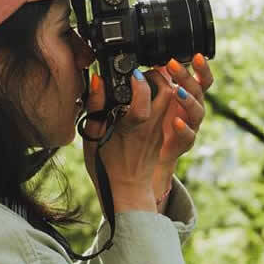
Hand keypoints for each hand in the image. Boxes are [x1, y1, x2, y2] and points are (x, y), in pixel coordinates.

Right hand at [81, 67, 184, 214]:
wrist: (127, 190)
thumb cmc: (106, 166)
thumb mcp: (92, 137)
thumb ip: (95, 108)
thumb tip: (97, 81)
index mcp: (131, 128)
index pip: (143, 100)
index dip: (140, 82)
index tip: (131, 72)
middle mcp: (149, 128)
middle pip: (166, 93)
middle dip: (157, 76)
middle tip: (141, 72)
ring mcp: (158, 132)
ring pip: (170, 100)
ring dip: (160, 86)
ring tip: (143, 82)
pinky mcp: (162, 135)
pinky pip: (166, 111)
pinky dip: (159, 99)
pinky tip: (145, 98)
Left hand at [152, 54, 210, 204]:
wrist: (138, 164)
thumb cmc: (144, 128)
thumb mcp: (144, 101)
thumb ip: (153, 83)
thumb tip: (155, 62)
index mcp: (183, 96)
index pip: (199, 79)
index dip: (202, 68)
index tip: (195, 56)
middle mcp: (188, 110)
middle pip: (198, 90)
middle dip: (187, 77)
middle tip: (173, 64)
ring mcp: (187, 128)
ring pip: (197, 112)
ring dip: (189, 101)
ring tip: (178, 92)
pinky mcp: (181, 146)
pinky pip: (187, 137)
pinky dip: (183, 129)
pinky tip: (176, 122)